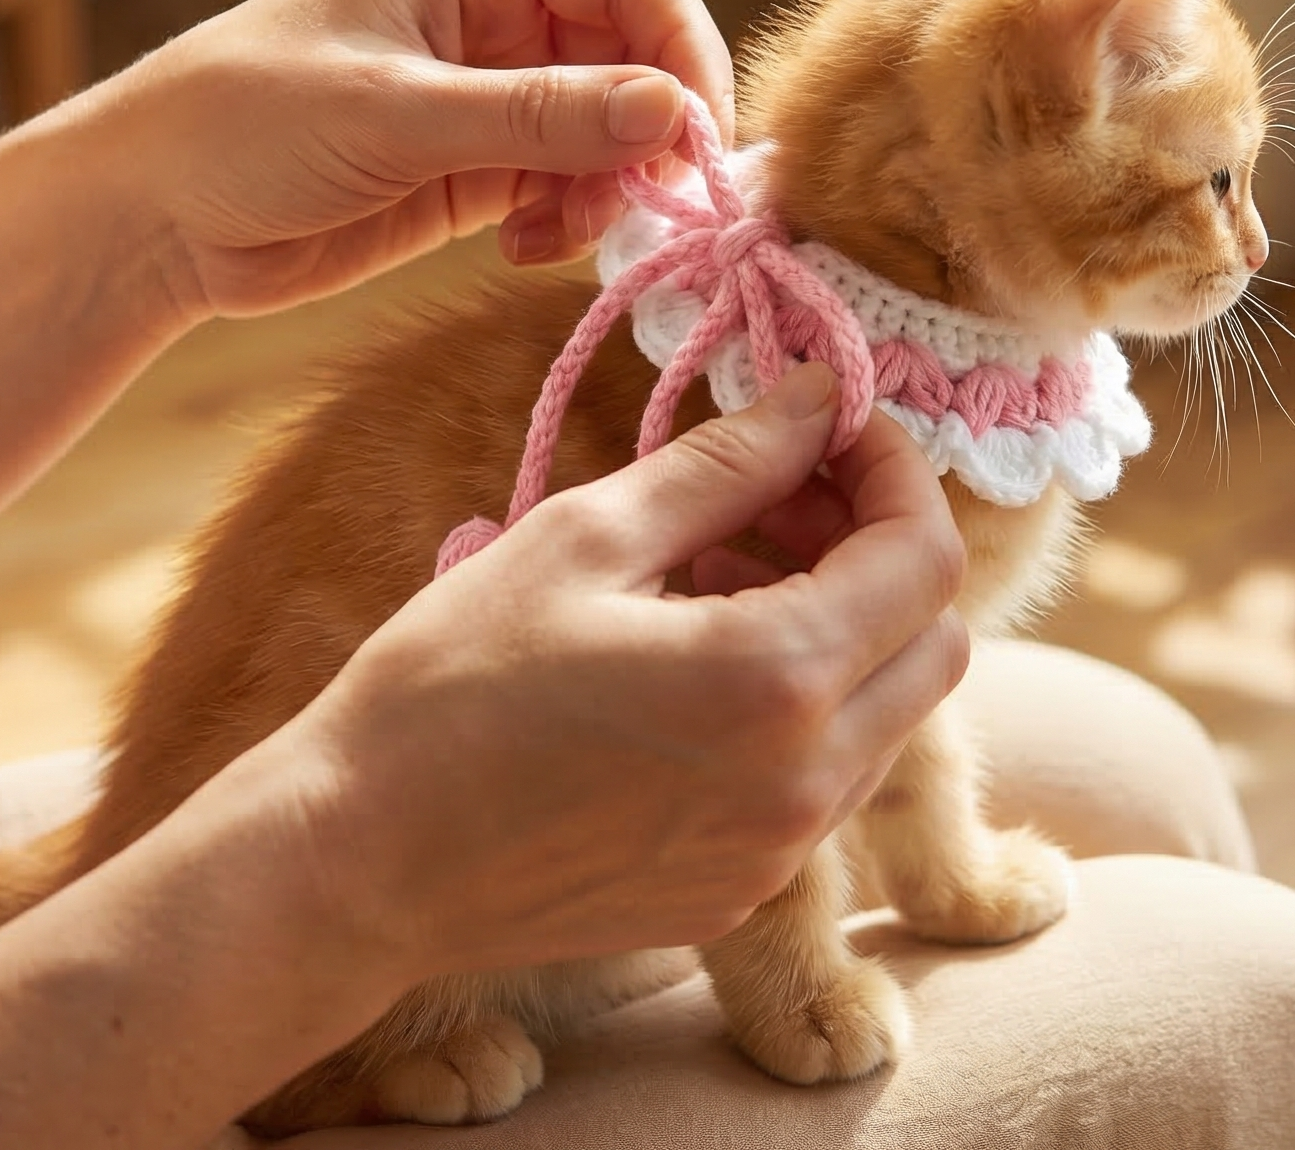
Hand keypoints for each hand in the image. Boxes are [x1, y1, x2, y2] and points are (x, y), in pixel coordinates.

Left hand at [111, 0, 734, 319]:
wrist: (152, 216)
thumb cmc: (245, 121)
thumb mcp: (397, 113)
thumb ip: (540, 115)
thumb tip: (674, 114)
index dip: (683, 50)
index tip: (699, 140)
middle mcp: (504, 6)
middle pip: (639, 54)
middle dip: (652, 132)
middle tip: (649, 207)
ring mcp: (498, 87)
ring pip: (616, 129)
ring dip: (611, 188)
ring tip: (557, 235)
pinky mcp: (485, 163)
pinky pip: (575, 184)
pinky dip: (573, 221)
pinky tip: (521, 248)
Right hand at [266, 366, 968, 984]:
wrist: (359, 862)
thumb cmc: (453, 682)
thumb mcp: (587, 536)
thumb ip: (727, 463)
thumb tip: (819, 398)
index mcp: (777, 682)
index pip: (924, 558)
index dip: (895, 471)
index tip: (833, 424)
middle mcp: (807, 785)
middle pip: (935, 640)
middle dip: (879, 545)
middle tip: (779, 491)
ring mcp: (780, 854)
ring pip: (888, 712)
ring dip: (842, 622)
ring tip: (718, 566)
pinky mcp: (741, 895)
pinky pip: (825, 779)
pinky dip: (801, 700)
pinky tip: (695, 658)